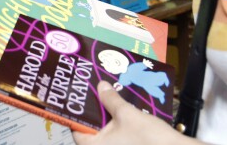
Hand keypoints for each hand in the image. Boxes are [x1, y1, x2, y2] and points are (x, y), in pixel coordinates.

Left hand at [73, 81, 193, 144]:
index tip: (80, 97)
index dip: (78, 113)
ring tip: (109, 97)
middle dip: (95, 112)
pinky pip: (118, 137)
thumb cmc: (149, 138)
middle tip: (95, 92)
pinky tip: (123, 110)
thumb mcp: (127, 114)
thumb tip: (100, 86)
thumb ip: (111, 99)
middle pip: (92, 130)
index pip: (77, 130)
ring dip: (108, 117)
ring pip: (106, 133)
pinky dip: (118, 125)